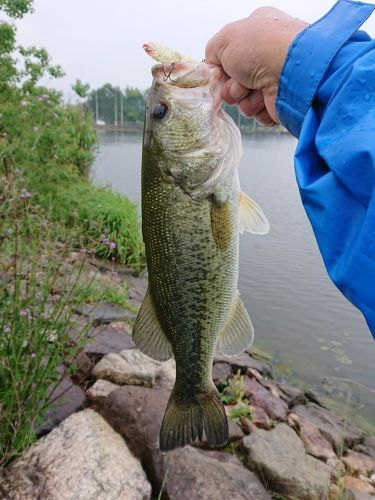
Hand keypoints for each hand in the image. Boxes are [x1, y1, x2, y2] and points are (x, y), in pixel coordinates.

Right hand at [205, 7, 307, 126]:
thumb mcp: (225, 38)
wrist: (291, 71)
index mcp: (257, 34)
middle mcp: (267, 56)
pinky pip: (258, 114)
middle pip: (234, 82)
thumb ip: (212, 51)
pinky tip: (267, 99)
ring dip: (245, 99)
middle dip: (232, 87)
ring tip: (257, 89)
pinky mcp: (280, 102)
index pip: (229, 56)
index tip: (221, 73)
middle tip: (241, 80)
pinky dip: (259, 109)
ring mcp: (275, 80)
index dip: (222, 68)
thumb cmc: (263, 47)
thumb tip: (213, 68)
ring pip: (244, 101)